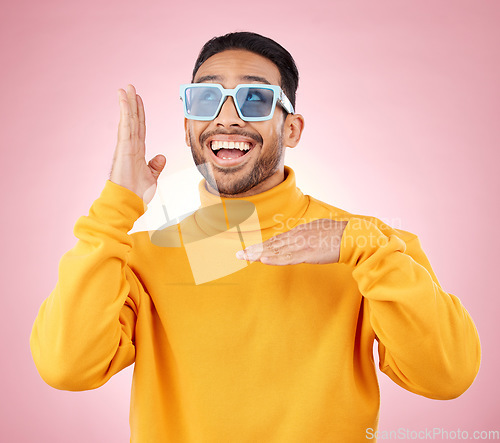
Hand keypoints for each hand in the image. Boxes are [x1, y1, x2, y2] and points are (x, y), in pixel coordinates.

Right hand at [110, 84, 165, 203]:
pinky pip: (125, 125)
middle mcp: (130, 146)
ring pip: (128, 120)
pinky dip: (125, 112)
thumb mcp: (152, 177)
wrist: (129, 202)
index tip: (138, 100)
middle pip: (133, 120)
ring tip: (125, 88)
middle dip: (132, 103)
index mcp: (137, 152)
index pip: (140, 128)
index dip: (140, 113)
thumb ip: (156, 166)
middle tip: (130, 87)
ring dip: (127, 103)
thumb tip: (161, 156)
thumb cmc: (137, 193)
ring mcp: (126, 145)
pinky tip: (124, 99)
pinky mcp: (123, 147)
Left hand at [236, 219, 347, 264]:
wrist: (352, 236)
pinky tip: (263, 260)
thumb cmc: (339, 234)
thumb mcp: (319, 230)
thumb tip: (302, 239)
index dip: (263, 246)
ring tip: (244, 258)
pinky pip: (287, 258)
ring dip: (258, 255)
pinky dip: (274, 259)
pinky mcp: (307, 253)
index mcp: (300, 231)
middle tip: (239, 254)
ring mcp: (301, 244)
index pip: (277, 240)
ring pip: (275, 251)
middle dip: (255, 250)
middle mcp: (297, 236)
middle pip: (272, 245)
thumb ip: (308, 235)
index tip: (251, 250)